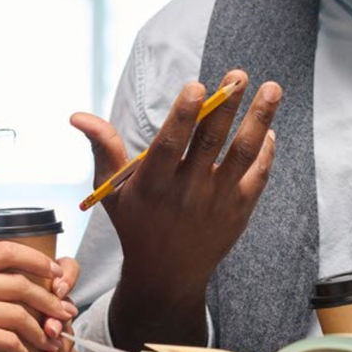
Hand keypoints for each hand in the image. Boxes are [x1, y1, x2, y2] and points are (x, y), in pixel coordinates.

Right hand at [0, 240, 78, 351]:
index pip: (4, 249)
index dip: (36, 258)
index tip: (54, 270)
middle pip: (20, 281)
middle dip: (49, 297)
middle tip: (66, 311)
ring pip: (18, 311)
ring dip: (41, 328)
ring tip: (50, 340)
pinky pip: (5, 339)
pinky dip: (22, 350)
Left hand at [53, 256, 82, 351]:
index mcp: (42, 281)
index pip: (67, 270)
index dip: (67, 278)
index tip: (57, 288)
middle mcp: (53, 302)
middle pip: (67, 306)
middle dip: (59, 318)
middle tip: (50, 329)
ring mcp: (56, 324)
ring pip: (68, 333)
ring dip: (63, 344)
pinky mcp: (55, 347)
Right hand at [70, 69, 280, 349]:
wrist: (167, 276)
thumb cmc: (136, 223)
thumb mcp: (112, 191)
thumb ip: (103, 148)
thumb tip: (78, 115)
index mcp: (153, 184)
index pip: (170, 145)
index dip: (184, 115)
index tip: (197, 86)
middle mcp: (186, 193)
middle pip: (210, 143)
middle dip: (226, 106)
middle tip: (238, 74)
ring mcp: (217, 202)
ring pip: (243, 155)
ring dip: (260, 119)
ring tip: (273, 88)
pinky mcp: (239, 211)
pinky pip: (257, 176)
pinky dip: (265, 150)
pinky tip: (268, 126)